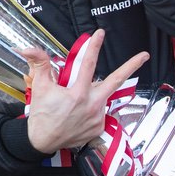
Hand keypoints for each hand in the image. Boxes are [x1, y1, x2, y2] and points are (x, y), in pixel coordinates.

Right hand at [23, 29, 148, 153]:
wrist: (43, 141)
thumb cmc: (42, 114)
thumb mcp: (39, 86)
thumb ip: (39, 64)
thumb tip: (29, 48)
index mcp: (77, 94)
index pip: (88, 64)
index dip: (94, 46)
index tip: (99, 34)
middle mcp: (92, 105)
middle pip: (115, 81)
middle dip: (131, 66)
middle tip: (144, 55)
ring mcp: (98, 117)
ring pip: (102, 95)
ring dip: (94, 91)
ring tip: (74, 100)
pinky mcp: (99, 126)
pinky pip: (99, 110)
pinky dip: (91, 106)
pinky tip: (77, 112)